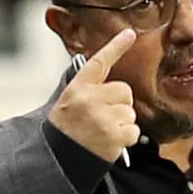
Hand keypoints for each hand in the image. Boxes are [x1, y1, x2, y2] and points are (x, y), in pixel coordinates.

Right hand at [48, 29, 138, 162]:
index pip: (100, 62)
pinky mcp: (113, 136)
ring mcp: (102, 118)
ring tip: (102, 132)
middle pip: (125, 91)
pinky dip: (126, 139)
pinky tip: (109, 142)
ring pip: (130, 112)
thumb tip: (114, 84)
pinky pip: (133, 131)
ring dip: (122, 123)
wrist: (59, 159)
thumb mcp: (68, 102)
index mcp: (78, 88)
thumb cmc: (66, 130)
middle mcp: (89, 99)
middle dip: (120, 104)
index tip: (130, 34)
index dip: (116, 46)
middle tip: (103, 117)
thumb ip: (89, 90)